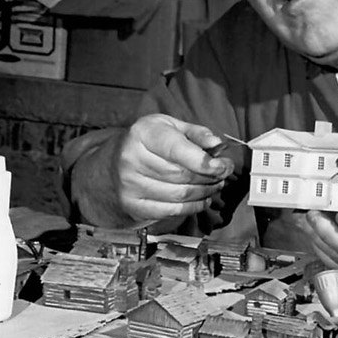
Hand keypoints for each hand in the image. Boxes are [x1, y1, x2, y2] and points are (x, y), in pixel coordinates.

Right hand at [114, 114, 232, 223]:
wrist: (114, 162)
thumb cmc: (148, 142)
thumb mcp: (170, 127)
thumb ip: (196, 133)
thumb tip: (217, 144)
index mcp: (143, 133)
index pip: (177, 150)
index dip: (204, 161)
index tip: (223, 166)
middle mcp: (131, 159)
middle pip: (181, 175)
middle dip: (209, 177)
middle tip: (223, 174)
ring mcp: (130, 185)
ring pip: (179, 195)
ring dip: (204, 192)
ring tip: (215, 185)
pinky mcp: (133, 205)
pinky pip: (171, 211)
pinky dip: (193, 207)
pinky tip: (203, 199)